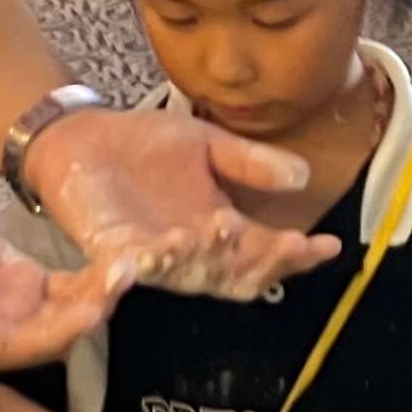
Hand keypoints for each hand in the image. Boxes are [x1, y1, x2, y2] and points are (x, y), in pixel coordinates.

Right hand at [0, 191, 127, 369]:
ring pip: (69, 308)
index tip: (90, 310)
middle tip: (125, 277)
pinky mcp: (23, 280)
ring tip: (134, 260)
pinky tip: (123, 254)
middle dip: (93, 309)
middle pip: (56, 331)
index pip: (21, 348)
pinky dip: (94, 275)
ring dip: (102, 291)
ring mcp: (14, 310)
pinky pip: (67, 284)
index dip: (57, 331)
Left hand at [26, 105, 337, 301]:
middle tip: (288, 243)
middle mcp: (193, 252)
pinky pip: (125, 271)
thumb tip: (302, 175)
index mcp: (221, 231)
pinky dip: (133, 272)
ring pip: (190, 275)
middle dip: (265, 262)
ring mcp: (152, 257)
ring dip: (210, 258)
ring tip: (226, 228)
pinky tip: (141, 265)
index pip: (267, 253)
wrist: (83, 136)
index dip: (298, 255)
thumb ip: (251, 163)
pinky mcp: (110, 251)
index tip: (328, 245)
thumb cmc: (147, 144)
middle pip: (237, 276)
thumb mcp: (209, 145)